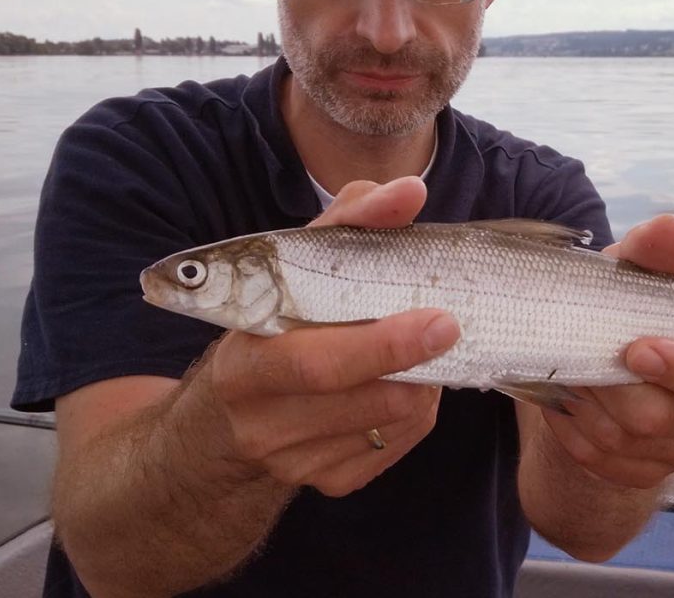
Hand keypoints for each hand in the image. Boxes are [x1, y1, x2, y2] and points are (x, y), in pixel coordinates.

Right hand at [204, 177, 457, 496]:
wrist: (222, 424)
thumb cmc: (268, 326)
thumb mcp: (291, 268)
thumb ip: (347, 224)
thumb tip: (407, 192)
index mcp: (244, 360)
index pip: (316, 360)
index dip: (383, 342)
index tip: (439, 318)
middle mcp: (260, 420)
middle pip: (354, 396)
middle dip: (410, 361)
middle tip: (450, 328)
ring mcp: (293, 459)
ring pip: (386, 422)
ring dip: (420, 384)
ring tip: (420, 352)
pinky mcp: (326, 482)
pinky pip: (393, 447)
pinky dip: (413, 415)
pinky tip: (401, 385)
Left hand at [540, 215, 673, 488]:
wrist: (594, 371)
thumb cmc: (630, 320)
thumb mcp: (637, 281)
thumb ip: (654, 256)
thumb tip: (671, 229)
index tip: (640, 347)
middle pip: (662, 419)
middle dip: (611, 384)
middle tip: (583, 350)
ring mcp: (672, 454)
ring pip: (619, 439)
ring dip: (584, 398)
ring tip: (569, 364)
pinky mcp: (632, 472)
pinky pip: (592, 456)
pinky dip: (567, 422)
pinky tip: (563, 394)